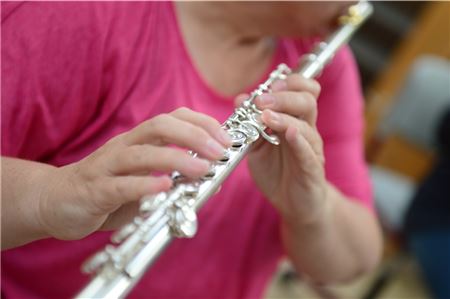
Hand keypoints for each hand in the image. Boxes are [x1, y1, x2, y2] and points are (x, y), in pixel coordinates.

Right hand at [37, 108, 230, 239]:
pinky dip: (144, 185)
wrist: (55, 202)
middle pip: (160, 127)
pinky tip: (165, 187)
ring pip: (142, 154)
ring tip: (202, 169)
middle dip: (194, 136)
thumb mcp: (144, 179)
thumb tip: (212, 179)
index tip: (226, 139)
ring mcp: (107, 167)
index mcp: (138, 141)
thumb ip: (174, 178)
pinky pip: (121, 185)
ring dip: (175, 159)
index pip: (173, 119)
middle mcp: (124, 147)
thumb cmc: (107, 189)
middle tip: (219, 151)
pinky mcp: (94, 190)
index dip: (202, 123)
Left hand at [235, 74, 328, 224]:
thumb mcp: (257, 145)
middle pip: (307, 101)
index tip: (269, 85)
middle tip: (261, 100)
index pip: (303, 91)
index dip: (290, 82)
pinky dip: (299, 140)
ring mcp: (311, 149)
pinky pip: (308, 152)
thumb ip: (250, 124)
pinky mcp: (312, 169)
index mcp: (294, 120)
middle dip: (283, 96)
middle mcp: (306, 131)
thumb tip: (240, 99)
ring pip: (306, 124)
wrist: (293, 204)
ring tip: (266, 115)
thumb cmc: (277, 172)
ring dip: (285, 116)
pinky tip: (289, 133)